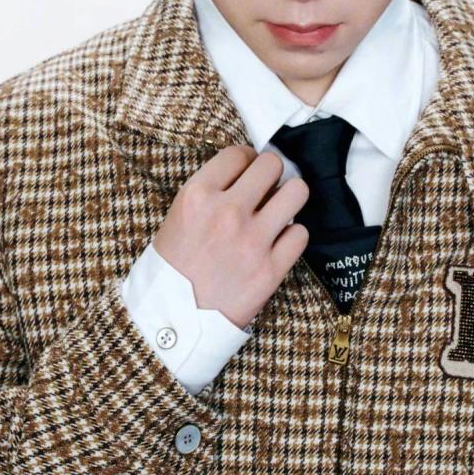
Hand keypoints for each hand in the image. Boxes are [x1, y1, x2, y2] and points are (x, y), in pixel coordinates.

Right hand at [152, 145, 309, 329]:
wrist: (172, 321)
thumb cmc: (173, 268)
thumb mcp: (179, 216)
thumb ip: (212, 190)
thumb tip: (249, 171)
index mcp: (198, 195)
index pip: (238, 153)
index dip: (246, 159)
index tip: (247, 170)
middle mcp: (227, 212)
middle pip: (272, 164)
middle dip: (270, 173)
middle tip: (266, 188)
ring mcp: (252, 240)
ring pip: (297, 191)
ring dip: (289, 198)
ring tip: (278, 210)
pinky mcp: (271, 269)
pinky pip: (300, 233)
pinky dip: (292, 236)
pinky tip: (277, 242)